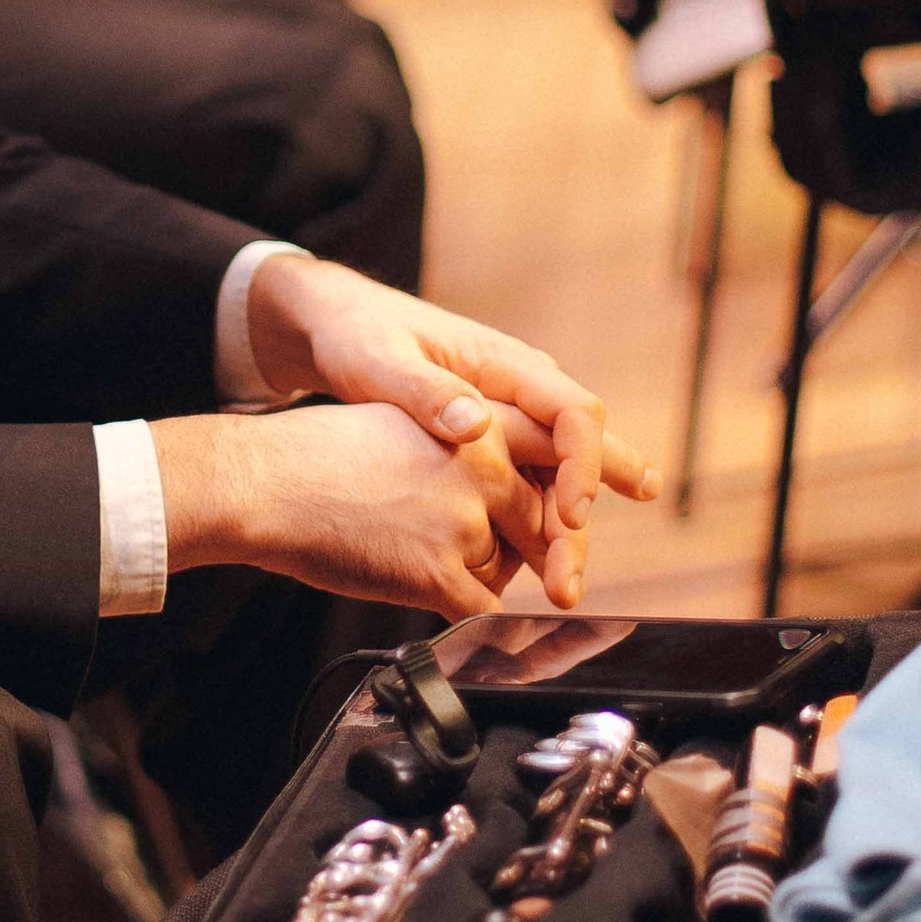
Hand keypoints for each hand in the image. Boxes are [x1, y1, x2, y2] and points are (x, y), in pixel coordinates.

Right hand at [151, 398, 558, 615]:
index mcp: (479, 423)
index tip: (567, 530)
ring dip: (476, 577)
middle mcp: (483, 466)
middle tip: (498, 565)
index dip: (559, 503)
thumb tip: (506, 485)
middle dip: (522, 550)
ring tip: (420, 559)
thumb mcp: (407, 421)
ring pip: (506, 570)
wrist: (264, 483)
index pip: (551, 465)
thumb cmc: (317, 456)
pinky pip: (481, 611)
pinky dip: (462, 614)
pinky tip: (426, 594)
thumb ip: (464, 446)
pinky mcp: (440, 572)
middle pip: (538, 525)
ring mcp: (465, 521)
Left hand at [242, 251, 657, 607]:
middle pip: (580, 454)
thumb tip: (477, 425)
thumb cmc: (358, 335)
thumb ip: (425, 391)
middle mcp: (521, 392)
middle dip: (582, 519)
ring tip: (562, 594)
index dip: (583, 468)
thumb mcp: (380, 360)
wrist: (337, 327)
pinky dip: (532, 526)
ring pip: (556, 477)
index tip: (568, 518)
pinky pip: (525, 485)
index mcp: (507, 364)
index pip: (575, 414)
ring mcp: (508, 420)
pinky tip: (530, 569)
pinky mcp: (489, 446)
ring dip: (561, 535)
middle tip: (571, 585)